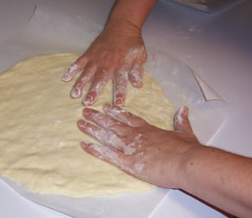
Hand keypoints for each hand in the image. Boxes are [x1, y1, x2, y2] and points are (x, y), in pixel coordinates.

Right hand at [62, 20, 146, 106]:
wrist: (123, 26)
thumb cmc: (132, 43)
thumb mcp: (140, 56)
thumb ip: (137, 71)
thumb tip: (137, 85)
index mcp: (121, 66)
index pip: (120, 83)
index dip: (119, 94)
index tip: (117, 106)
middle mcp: (107, 63)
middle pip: (100, 80)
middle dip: (93, 91)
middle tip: (87, 103)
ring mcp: (96, 58)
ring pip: (87, 73)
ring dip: (80, 84)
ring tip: (74, 95)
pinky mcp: (89, 54)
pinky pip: (78, 63)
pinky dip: (72, 70)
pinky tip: (65, 78)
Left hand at [77, 104, 200, 188]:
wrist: (186, 162)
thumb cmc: (186, 149)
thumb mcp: (186, 132)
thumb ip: (182, 120)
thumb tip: (184, 108)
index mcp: (147, 129)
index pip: (128, 118)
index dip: (115, 111)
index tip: (105, 106)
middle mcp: (135, 135)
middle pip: (113, 124)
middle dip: (98, 117)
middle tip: (85, 111)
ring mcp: (130, 148)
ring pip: (107, 136)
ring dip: (92, 129)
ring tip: (80, 123)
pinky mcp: (128, 162)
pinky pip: (107, 155)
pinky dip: (95, 149)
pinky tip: (84, 145)